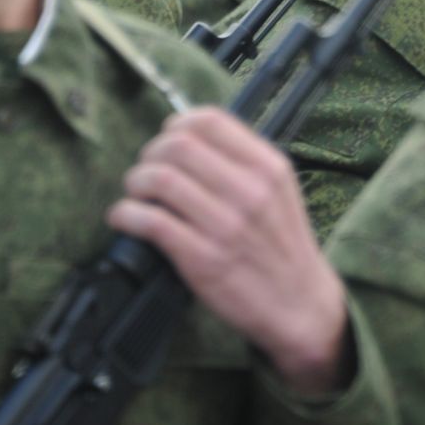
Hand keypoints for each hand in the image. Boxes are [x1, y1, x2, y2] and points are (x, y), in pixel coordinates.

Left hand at [108, 107, 351, 394]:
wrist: (299, 303)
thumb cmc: (282, 247)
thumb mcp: (280, 191)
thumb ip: (243, 162)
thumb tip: (188, 138)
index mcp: (268, 167)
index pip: (210, 120)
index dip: (177, 126)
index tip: (168, 140)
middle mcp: (249, 191)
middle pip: (178, 146)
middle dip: (150, 155)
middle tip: (147, 172)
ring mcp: (226, 225)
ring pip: (159, 179)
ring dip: (135, 183)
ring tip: (136, 195)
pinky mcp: (202, 259)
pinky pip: (150, 222)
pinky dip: (126, 215)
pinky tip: (125, 219)